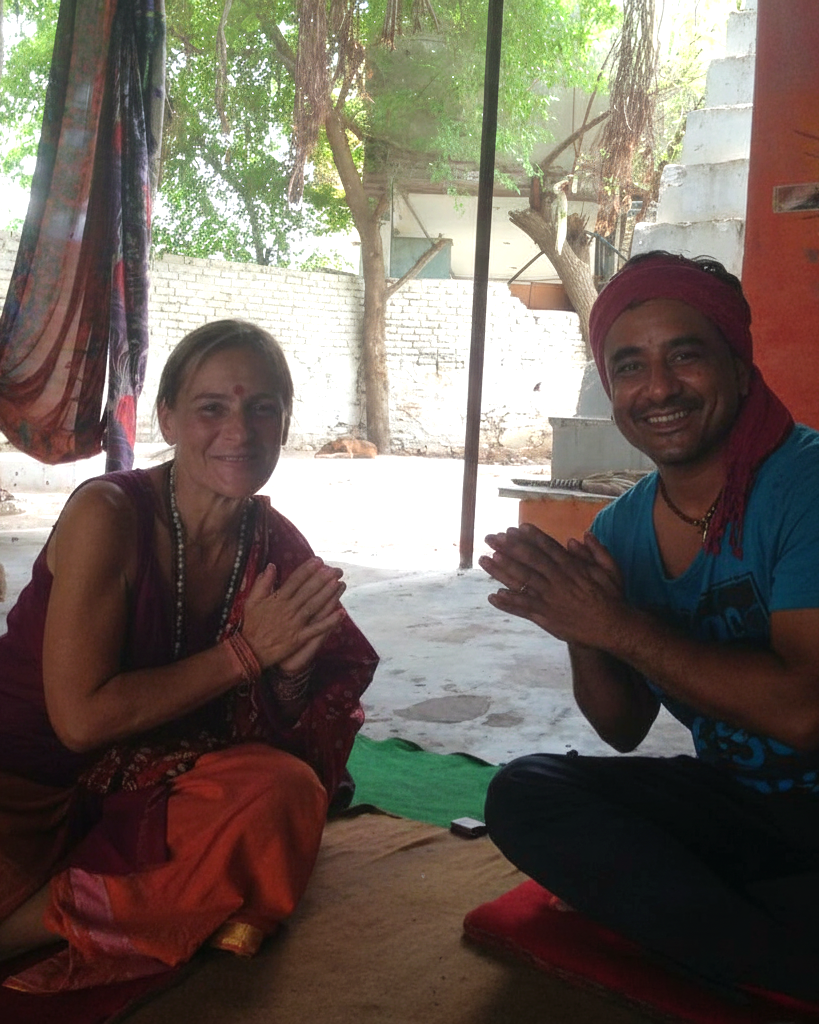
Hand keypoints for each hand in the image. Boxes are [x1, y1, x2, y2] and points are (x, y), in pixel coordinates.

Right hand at [241, 557, 345, 669]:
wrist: (250, 650)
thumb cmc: (252, 624)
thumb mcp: (252, 601)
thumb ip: (262, 583)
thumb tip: (271, 565)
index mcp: (277, 599)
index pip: (295, 581)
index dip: (307, 570)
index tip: (319, 561)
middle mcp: (288, 609)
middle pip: (308, 591)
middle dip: (322, 579)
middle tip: (335, 570)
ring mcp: (295, 624)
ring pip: (314, 606)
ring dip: (327, 595)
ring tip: (338, 583)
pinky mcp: (299, 638)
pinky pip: (316, 628)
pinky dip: (329, 622)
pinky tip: (341, 613)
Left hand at [478, 523, 625, 646]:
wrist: (613, 628)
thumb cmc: (612, 597)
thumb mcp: (611, 569)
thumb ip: (596, 551)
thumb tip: (579, 537)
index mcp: (572, 568)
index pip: (547, 548)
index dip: (530, 537)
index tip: (515, 528)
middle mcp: (557, 581)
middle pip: (529, 561)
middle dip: (508, 548)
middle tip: (491, 538)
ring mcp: (550, 599)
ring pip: (522, 582)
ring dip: (501, 571)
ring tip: (485, 560)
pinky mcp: (547, 617)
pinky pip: (524, 608)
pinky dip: (509, 602)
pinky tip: (494, 596)